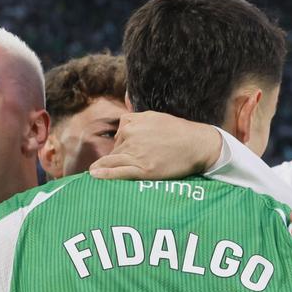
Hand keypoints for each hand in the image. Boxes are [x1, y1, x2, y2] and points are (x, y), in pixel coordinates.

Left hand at [89, 112, 220, 179]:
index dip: (121, 145)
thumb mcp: (156, 117)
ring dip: (102, 167)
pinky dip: (104, 174)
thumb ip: (138, 118)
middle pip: (115, 148)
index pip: (119, 134)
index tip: (121, 153)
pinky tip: (94, 176)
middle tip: (117, 167)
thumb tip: (124, 114)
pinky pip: (117, 172)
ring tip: (93, 173)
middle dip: (116, 157)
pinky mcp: (142, 169)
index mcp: (133, 122)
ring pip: (112, 160)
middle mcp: (131, 135)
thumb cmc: (179, 132)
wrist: (197, 144)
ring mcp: (136, 152)